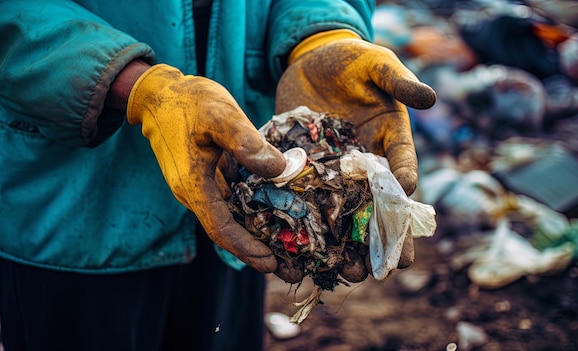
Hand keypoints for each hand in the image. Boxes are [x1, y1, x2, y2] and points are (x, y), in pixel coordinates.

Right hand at [126, 64, 286, 272]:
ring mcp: (202, 185)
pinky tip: (276, 213)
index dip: (245, 247)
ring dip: (259, 234)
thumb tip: (279, 169)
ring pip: (233, 217)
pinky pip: (233, 200)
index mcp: (193, 185)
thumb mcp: (219, 114)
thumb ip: (245, 142)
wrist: (160, 94)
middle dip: (259, 251)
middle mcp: (196, 192)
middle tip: (292, 270)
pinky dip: (254, 211)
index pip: (220, 227)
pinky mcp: (209, 175)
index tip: (270, 263)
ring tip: (291, 251)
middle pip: (229, 230)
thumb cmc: (188, 101)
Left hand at [276, 31, 436, 276]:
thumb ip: (397, 81)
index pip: (403, 167)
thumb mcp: (375, 64)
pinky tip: (308, 251)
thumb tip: (430, 97)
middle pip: (378, 203)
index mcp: (389, 139)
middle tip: (390, 269)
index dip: (405, 186)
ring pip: (347, 211)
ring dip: (350, 243)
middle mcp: (366, 161)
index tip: (406, 202)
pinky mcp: (308, 170)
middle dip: (385, 234)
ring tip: (350, 273)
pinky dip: (311, 224)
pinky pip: (311, 200)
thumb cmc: (351, 60)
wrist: (310, 61)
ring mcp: (336, 169)